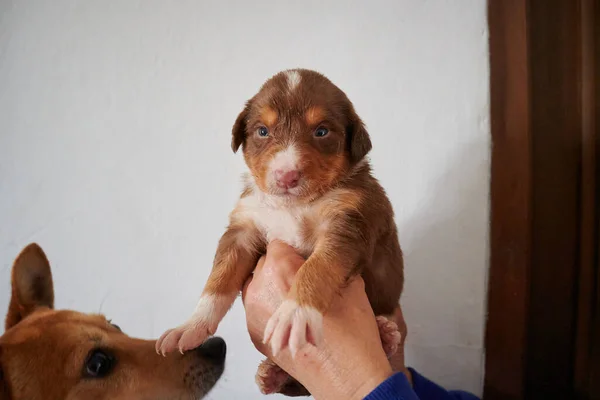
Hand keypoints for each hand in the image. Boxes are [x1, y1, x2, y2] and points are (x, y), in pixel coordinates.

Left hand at [242, 240, 393, 399]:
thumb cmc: (351, 331)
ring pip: (259, 287)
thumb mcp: (348, 281)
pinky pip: (259, 311)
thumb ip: (328, 261)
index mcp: (281, 266)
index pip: (277, 244)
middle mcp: (260, 287)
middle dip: (281, 269)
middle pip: (264, 265)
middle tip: (305, 281)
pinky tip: (294, 321)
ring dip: (275, 289)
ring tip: (300, 304)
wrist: (347, 376)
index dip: (294, 251)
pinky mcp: (255, 334)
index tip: (305, 259)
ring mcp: (253, 312)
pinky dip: (272, 311)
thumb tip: (324, 254)